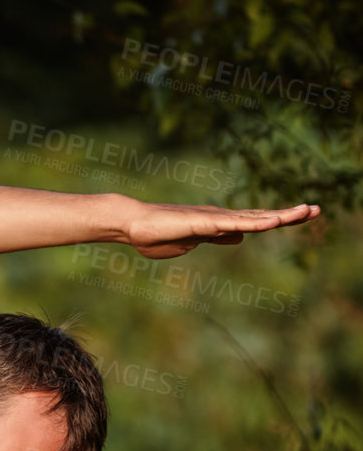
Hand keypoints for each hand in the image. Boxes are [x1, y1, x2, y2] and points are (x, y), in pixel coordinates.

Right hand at [123, 198, 319, 259]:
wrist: (134, 226)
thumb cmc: (157, 236)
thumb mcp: (195, 241)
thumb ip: (218, 237)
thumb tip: (240, 237)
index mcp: (219, 224)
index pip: (255, 221)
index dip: (279, 218)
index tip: (303, 216)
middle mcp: (222, 217)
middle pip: (261, 216)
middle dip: (290, 214)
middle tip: (317, 210)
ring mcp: (215, 218)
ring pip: (254, 218)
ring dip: (281, 216)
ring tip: (306, 212)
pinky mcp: (205, 222)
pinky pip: (236, 224)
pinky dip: (256, 223)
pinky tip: (274, 222)